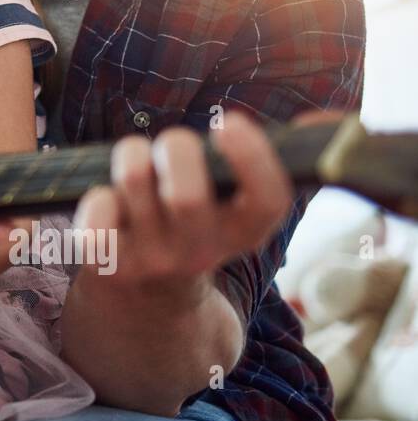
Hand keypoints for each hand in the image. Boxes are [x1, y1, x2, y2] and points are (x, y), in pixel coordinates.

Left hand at [72, 108, 299, 306]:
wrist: (146, 300)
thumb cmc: (191, 225)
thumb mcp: (233, 207)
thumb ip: (260, 164)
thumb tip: (323, 120)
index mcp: (244, 231)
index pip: (267, 202)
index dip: (252, 158)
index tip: (230, 122)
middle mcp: (201, 250)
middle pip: (187, 196)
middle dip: (175, 148)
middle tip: (172, 143)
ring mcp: (152, 259)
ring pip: (136, 183)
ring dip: (132, 153)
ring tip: (136, 158)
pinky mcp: (108, 261)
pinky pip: (96, 208)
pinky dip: (97, 192)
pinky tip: (108, 199)